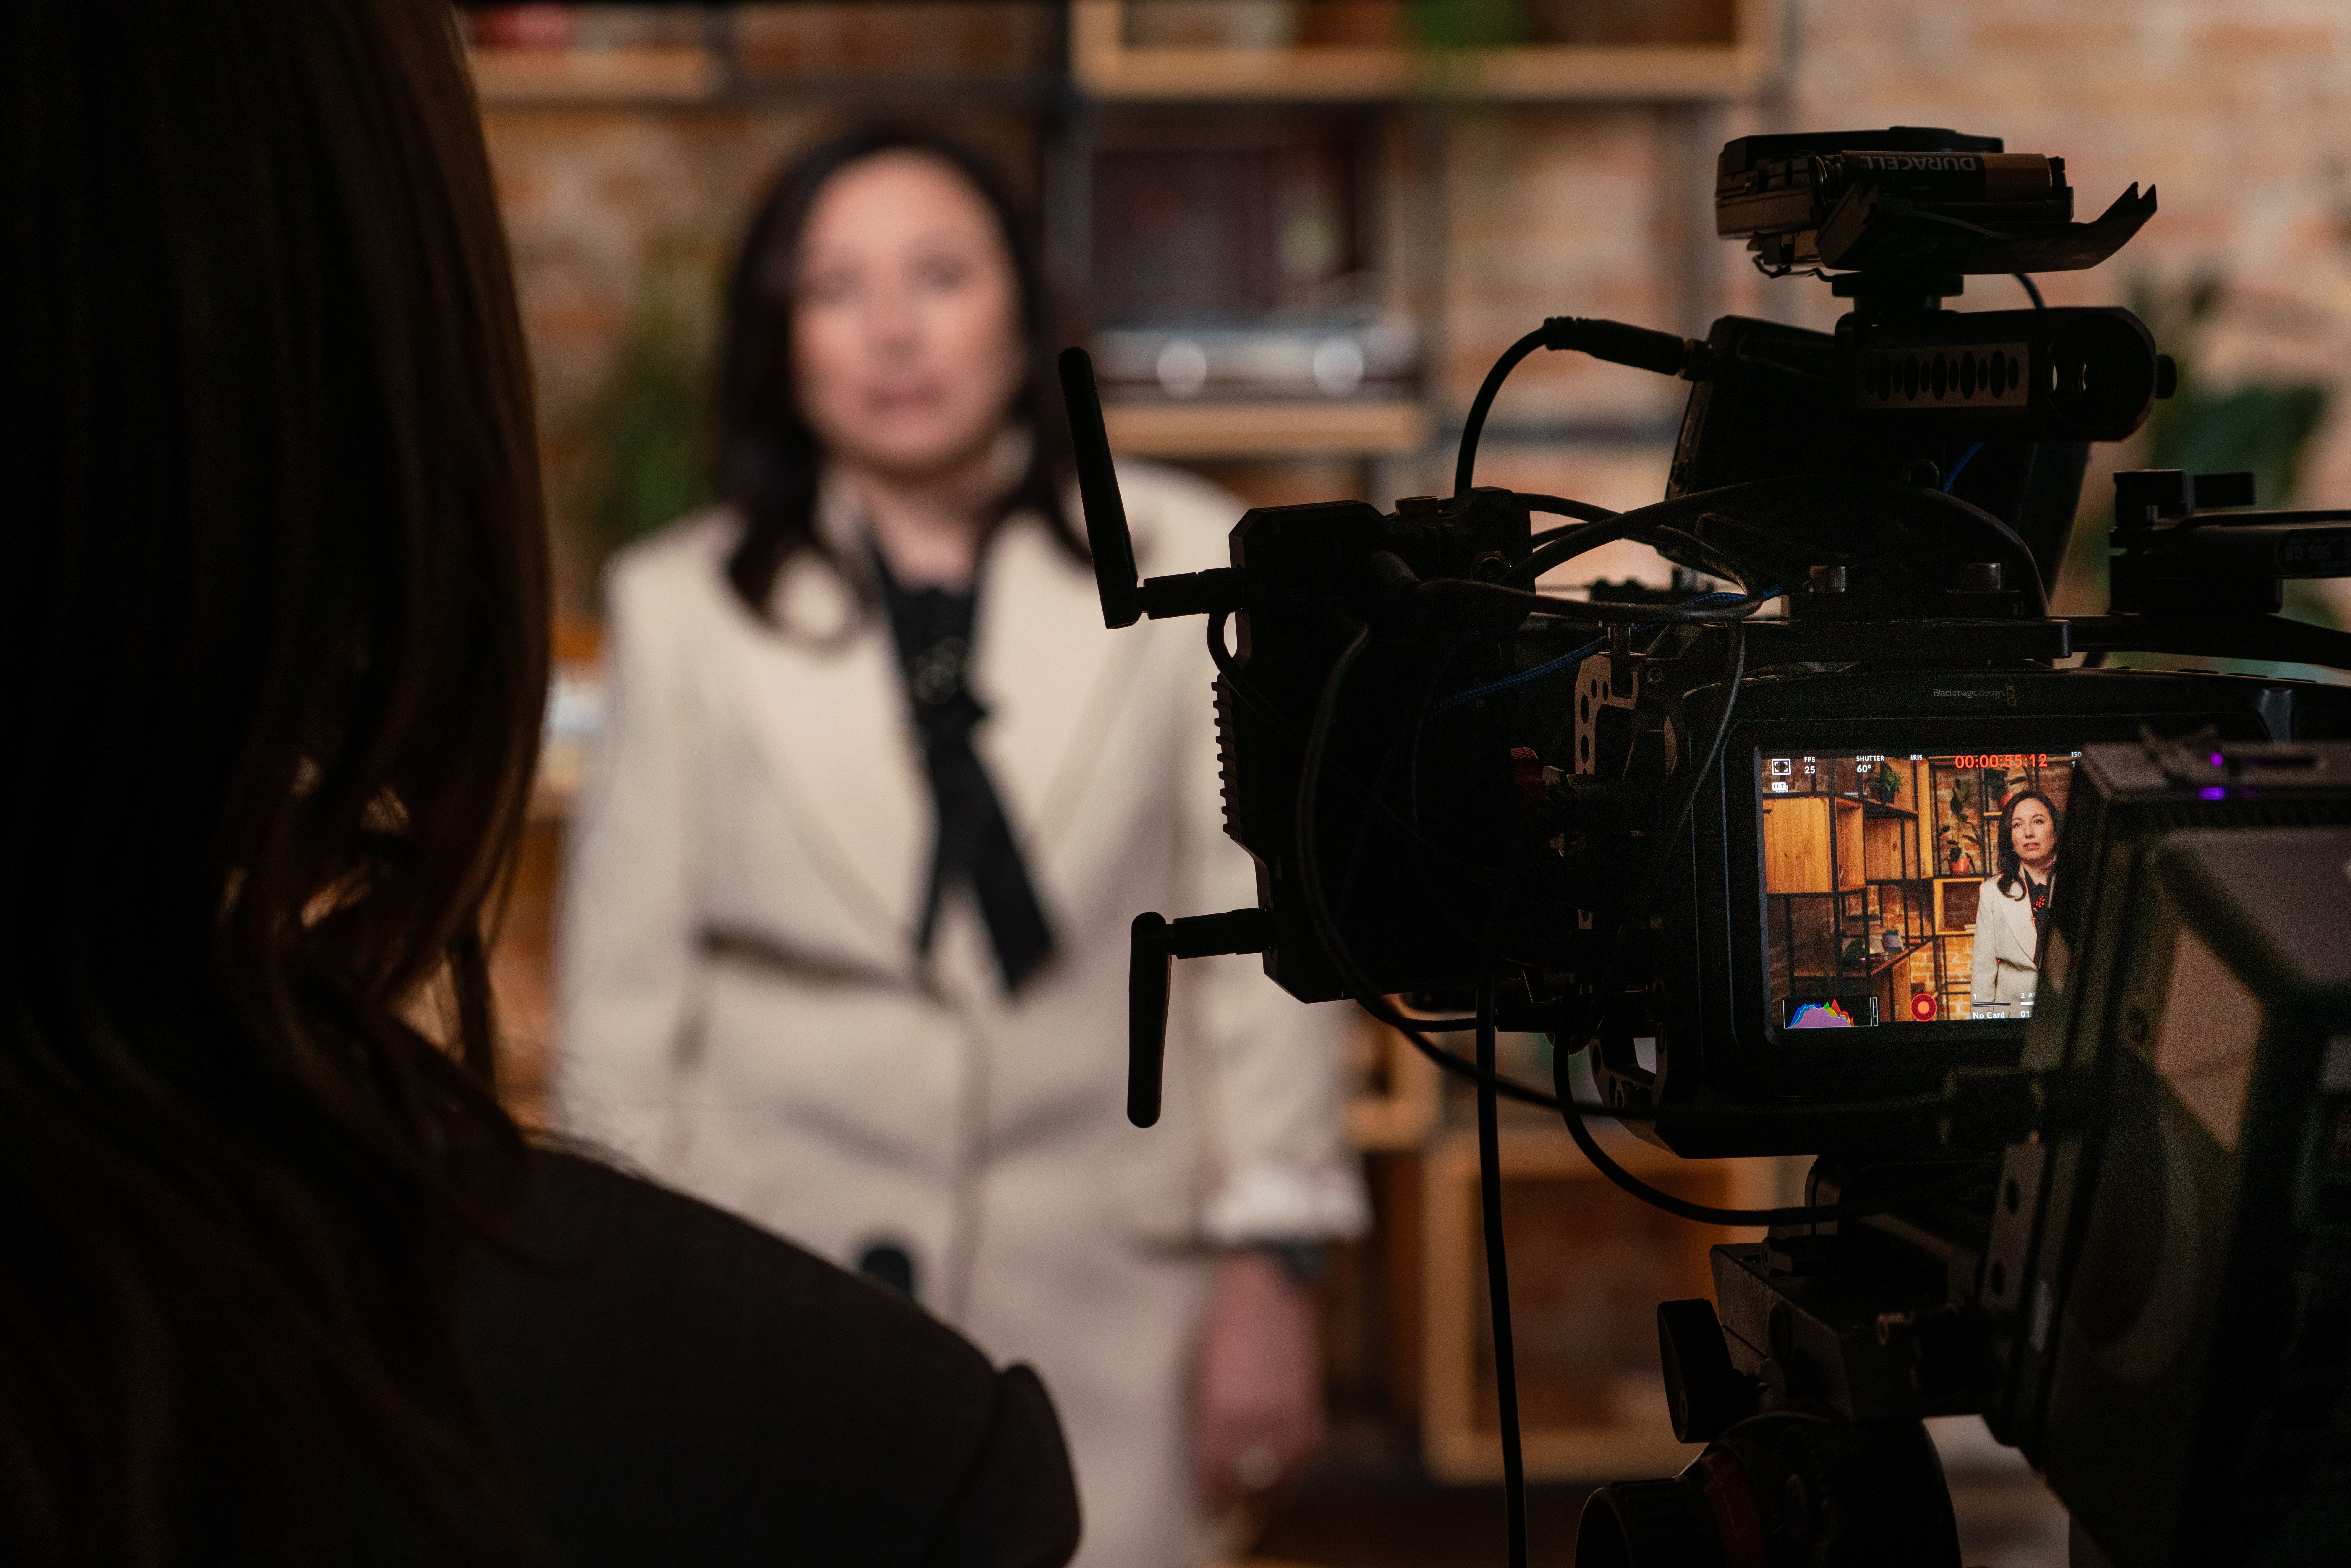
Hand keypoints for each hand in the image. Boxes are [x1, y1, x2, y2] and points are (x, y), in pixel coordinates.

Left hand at [1190, 1249, 1324, 1514]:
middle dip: (1235, 1505)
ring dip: (1267, 1496)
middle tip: (1227, 1512)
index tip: (1207, 1510)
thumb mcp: (1198, 1371)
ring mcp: (1287, 1414)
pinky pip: (1303, 1456)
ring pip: (1280, 1478)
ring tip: (1256, 1505)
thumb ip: (1204, 1419)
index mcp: (1220, 1411)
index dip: (1210, 1500)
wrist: (1269, 1286)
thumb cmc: (1225, 1325)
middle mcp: (1255, 1419)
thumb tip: (1209, 1458)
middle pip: (1246, 1485)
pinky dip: (1292, 1472)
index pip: (1214, 1476)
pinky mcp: (1311, 1406)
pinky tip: (1282, 1476)